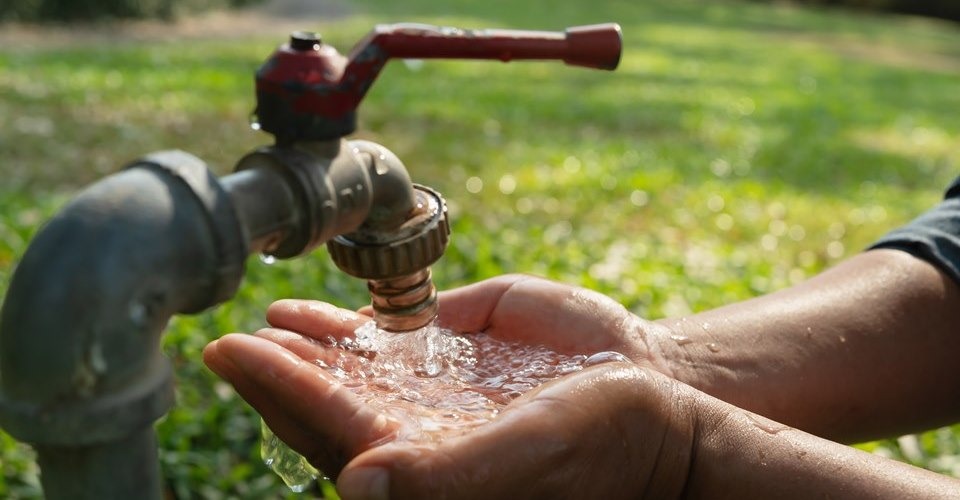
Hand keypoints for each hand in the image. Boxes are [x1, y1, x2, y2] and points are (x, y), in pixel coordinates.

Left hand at [203, 275, 689, 497]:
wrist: (654, 399)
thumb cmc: (600, 442)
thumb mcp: (523, 456)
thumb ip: (441, 476)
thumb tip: (358, 486)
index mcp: (424, 462)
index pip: (332, 428)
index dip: (280, 391)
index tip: (232, 352)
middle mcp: (418, 429)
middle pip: (325, 404)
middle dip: (273, 374)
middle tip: (224, 343)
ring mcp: (434, 390)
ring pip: (350, 370)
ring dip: (302, 349)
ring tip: (259, 327)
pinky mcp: (458, 352)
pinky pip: (389, 338)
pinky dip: (349, 325)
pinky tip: (313, 314)